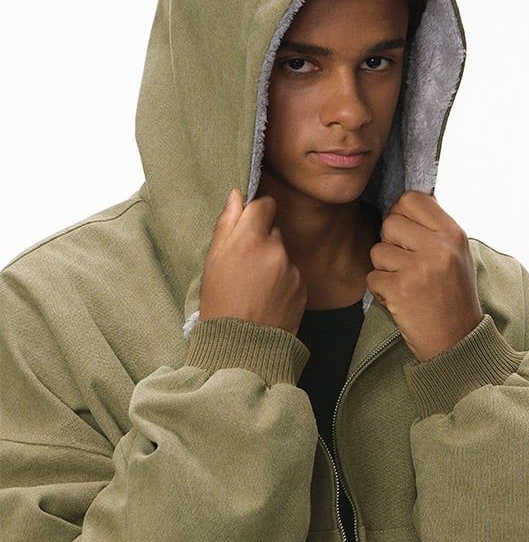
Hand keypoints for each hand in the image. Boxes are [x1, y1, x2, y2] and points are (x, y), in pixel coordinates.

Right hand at [198, 189, 307, 335]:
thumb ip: (227, 223)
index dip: (256, 214)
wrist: (242, 346)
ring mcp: (292, 270)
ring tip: (255, 287)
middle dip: (262, 241)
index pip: (265, 204)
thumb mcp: (213, 260)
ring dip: (273, 263)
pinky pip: (293, 275)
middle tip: (245, 266)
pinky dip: (283, 282)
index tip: (247, 228)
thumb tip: (236, 195)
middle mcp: (276, 250)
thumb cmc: (220, 303)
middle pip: (275, 230)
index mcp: (250, 238)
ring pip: (284, 254)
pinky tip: (268, 298)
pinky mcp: (302, 289)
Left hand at [365, 191, 483, 362]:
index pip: (412, 199)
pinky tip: (401, 301)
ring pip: (377, 251)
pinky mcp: (401, 289)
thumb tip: (405, 202)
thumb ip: (434, 229)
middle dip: (391, 243)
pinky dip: (381, 292)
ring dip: (385, 270)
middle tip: (407, 266)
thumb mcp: (458, 256)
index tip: (406, 234)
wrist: (458, 343)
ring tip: (407, 286)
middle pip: (390, 222)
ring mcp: (419, 268)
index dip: (401, 214)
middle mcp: (438, 247)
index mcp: (453, 234)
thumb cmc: (454, 299)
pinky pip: (372, 278)